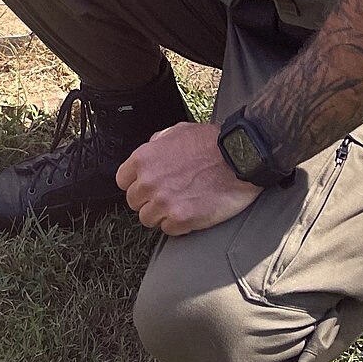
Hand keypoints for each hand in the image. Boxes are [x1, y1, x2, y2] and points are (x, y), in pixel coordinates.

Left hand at [116, 121, 263, 235]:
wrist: (240, 157)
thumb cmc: (212, 142)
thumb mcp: (177, 131)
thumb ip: (156, 144)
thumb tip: (149, 153)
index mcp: (143, 159)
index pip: (123, 181)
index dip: (137, 183)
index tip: (149, 185)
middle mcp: (148, 182)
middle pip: (134, 203)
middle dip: (149, 200)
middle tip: (169, 195)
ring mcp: (164, 203)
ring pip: (148, 219)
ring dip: (163, 214)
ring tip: (182, 204)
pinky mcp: (181, 219)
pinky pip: (169, 230)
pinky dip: (179, 225)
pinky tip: (192, 212)